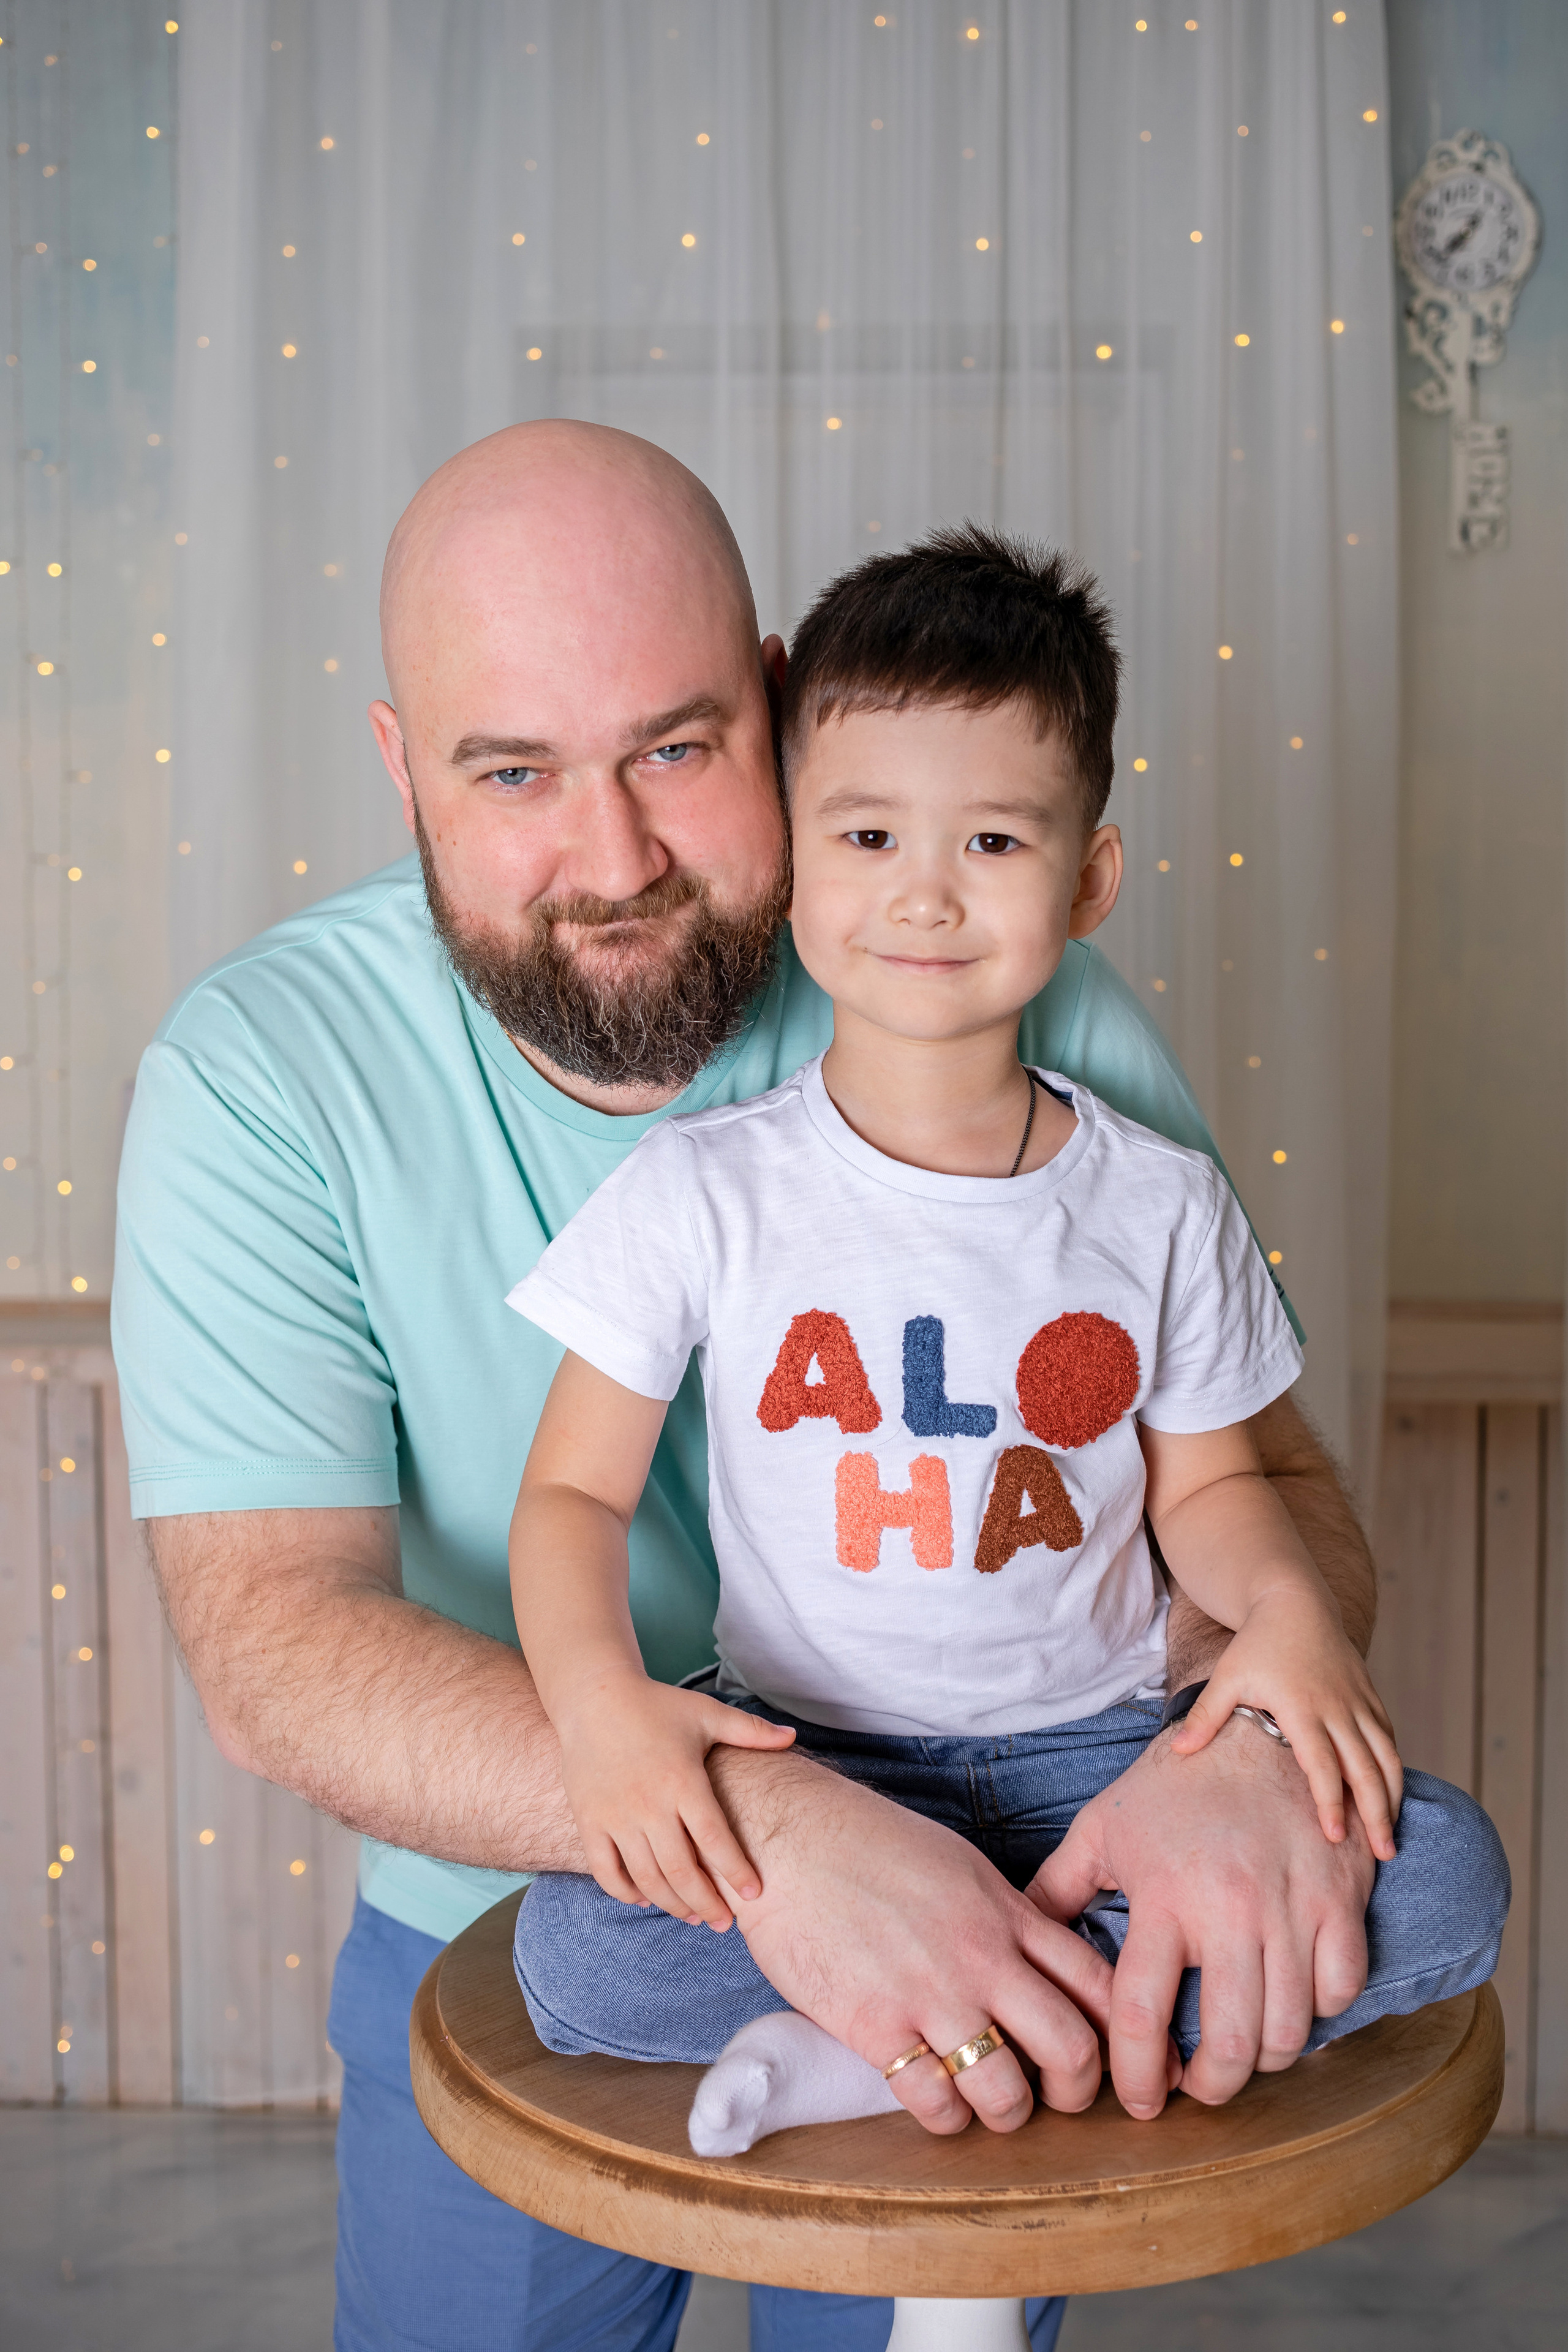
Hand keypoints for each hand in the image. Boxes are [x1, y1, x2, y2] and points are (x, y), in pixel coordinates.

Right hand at [557, 1677, 794, 1929]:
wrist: (593, 1697)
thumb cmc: (656, 1706)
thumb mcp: (706, 1714)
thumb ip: (750, 1731)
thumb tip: (793, 1737)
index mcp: (683, 1781)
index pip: (715, 1840)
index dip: (736, 1871)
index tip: (754, 1894)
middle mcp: (649, 1805)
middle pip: (682, 1870)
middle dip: (708, 1904)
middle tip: (726, 1924)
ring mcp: (615, 1817)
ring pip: (647, 1878)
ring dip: (673, 1904)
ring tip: (695, 1917)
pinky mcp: (589, 1822)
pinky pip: (606, 1871)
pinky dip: (626, 1892)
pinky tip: (646, 1898)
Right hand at [712, 1747, 1133, 2137]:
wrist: (788, 1837)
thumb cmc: (868, 1844)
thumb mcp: (958, 1866)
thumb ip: (1003, 1916)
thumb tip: (1035, 1958)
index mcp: (1006, 1912)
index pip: (1096, 1982)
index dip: (1124, 2032)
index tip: (1126, 2058)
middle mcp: (980, 1956)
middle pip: (1073, 2048)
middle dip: (1079, 2090)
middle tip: (1061, 2098)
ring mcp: (930, 1994)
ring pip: (1006, 2091)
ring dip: (1008, 2114)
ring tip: (993, 2106)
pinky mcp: (875, 2027)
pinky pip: (933, 2102)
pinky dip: (946, 2117)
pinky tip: (938, 2102)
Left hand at [1028, 1712, 1374, 2115]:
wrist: (1260, 1727)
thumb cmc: (1175, 1783)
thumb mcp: (1104, 1828)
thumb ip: (1058, 1888)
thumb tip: (1018, 1940)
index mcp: (1164, 1896)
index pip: (1139, 2014)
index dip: (1135, 2076)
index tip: (1138, 2102)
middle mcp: (1229, 1909)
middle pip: (1229, 2044)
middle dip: (1211, 2088)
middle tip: (1197, 2089)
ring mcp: (1292, 1907)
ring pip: (1289, 2029)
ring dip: (1264, 2059)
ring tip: (1241, 2053)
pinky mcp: (1341, 1898)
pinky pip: (1340, 1989)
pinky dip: (1318, 2012)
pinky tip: (1291, 2001)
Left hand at [1169, 1588, 1402, 1858]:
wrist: (1294, 1601)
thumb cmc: (1258, 1643)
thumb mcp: (1227, 1676)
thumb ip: (1205, 1716)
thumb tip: (1176, 1751)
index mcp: (1302, 1708)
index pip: (1322, 1765)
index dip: (1329, 1802)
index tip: (1335, 1837)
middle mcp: (1337, 1707)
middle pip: (1365, 1768)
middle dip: (1376, 1813)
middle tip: (1385, 1853)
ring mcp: (1358, 1701)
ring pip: (1386, 1754)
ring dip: (1393, 1794)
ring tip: (1392, 1834)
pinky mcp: (1369, 1694)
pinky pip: (1388, 1735)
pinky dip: (1393, 1765)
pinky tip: (1391, 1791)